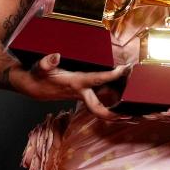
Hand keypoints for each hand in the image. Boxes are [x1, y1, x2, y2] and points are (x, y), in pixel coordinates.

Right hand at [11, 53, 130, 120]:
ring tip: (136, 107)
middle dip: (115, 114)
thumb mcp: (39, 67)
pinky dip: (112, 99)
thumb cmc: (37, 76)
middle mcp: (81, 93)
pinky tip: (123, 95)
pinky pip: (100, 98)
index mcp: (75, 83)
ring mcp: (83, 95)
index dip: (111, 75)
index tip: (124, 69)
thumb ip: (46, 62)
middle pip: (100, 109)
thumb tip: (56, 56)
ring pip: (103, 103)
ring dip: (118, 107)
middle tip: (133, 114)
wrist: (32, 86)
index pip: (96, 80)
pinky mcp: (83, 94)